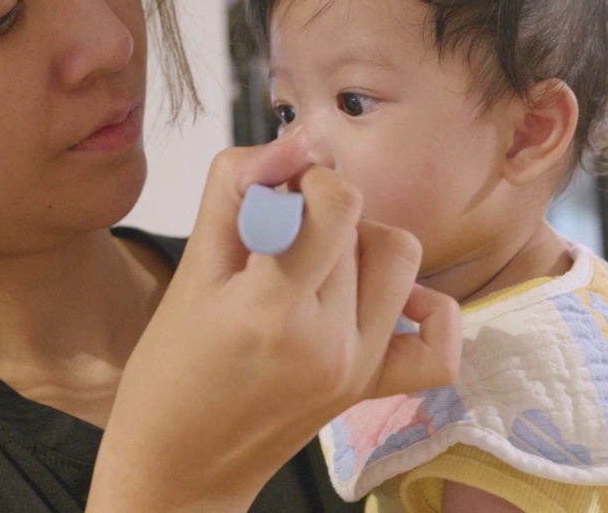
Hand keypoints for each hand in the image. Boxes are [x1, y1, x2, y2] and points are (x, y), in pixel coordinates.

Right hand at [90, 130, 462, 510]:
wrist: (179, 468)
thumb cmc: (168, 373)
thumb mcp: (189, 271)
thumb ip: (238, 191)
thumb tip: (296, 139)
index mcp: (272, 311)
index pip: (338, 203)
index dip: (306, 179)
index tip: (273, 195)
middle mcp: (330, 343)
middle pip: (361, 226)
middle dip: (319, 212)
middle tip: (274, 240)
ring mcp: (359, 369)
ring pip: (399, 259)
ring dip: (361, 245)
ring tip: (313, 264)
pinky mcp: (373, 389)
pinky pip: (438, 341)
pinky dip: (421, 305)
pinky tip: (377, 298)